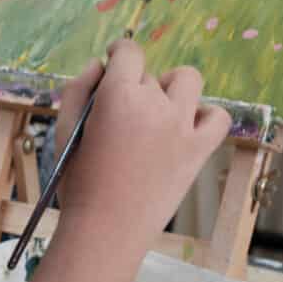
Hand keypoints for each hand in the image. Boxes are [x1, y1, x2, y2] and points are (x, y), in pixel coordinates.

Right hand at [55, 40, 229, 247]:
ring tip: (158, 110)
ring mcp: (181, 126)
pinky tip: (185, 127)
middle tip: (121, 116)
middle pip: (150, 75)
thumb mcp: (65, 129)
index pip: (128, 52)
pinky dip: (205, 115)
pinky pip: (217, 117)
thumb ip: (78, 89)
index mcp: (117, 96)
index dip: (119, 53)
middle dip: (135, 86)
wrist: (106, 229)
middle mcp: (154, 104)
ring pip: (188, 80)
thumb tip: (98, 64)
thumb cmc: (78, 181)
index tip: (115, 62)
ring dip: (172, 87)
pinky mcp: (199, 150)